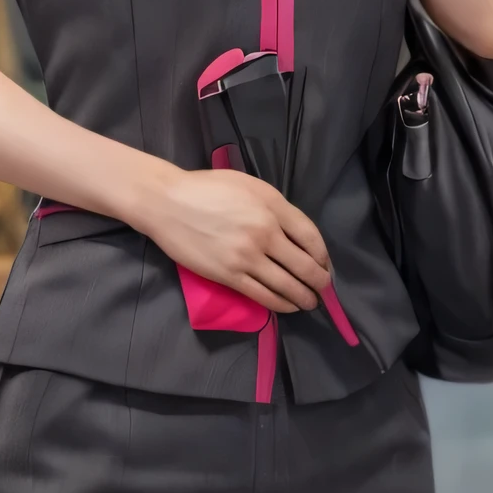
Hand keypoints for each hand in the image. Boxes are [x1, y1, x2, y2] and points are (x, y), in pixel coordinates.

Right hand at [132, 167, 331, 314]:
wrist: (168, 202)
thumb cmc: (208, 188)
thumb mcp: (250, 186)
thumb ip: (276, 207)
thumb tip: (297, 235)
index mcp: (272, 206)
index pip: (311, 237)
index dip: (323, 256)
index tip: (324, 265)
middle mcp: (265, 232)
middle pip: (304, 265)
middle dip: (319, 282)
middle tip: (322, 289)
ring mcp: (247, 256)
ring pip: (287, 286)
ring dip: (304, 298)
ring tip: (309, 303)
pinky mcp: (229, 275)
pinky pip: (263, 296)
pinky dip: (280, 305)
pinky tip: (288, 307)